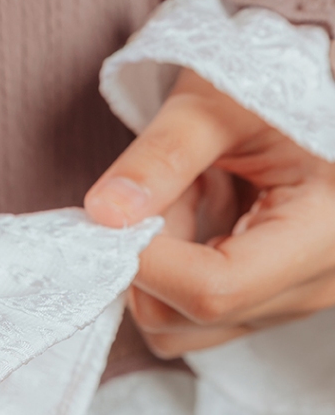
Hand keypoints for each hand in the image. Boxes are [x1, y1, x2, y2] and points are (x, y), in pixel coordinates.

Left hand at [84, 69, 334, 356]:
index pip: (213, 289)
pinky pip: (190, 319)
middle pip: (186, 317)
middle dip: (149, 256)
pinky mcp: (266, 303)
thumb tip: (103, 214)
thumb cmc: (270, 85)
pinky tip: (197, 220)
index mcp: (326, 232)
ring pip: (180, 328)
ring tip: (189, 199)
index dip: (146, 259)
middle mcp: (317, 286)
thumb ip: (161, 156)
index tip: (117, 214)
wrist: (309, 90)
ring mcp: (291, 303)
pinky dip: (170, 276)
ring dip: (158, 267)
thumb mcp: (218, 104)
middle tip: (166, 187)